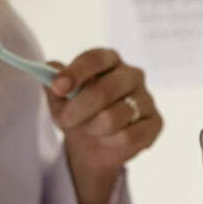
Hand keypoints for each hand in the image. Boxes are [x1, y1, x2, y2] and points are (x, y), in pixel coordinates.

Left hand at [48, 48, 161, 174]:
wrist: (94, 145)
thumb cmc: (79, 113)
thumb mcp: (59, 99)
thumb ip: (52, 82)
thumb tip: (48, 71)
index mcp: (110, 60)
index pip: (95, 58)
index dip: (75, 72)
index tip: (58, 87)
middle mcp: (132, 74)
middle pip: (103, 90)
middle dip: (77, 111)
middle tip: (64, 121)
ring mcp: (147, 98)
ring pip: (112, 118)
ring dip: (92, 128)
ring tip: (89, 129)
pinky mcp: (155, 123)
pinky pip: (127, 136)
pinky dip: (109, 141)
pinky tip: (108, 139)